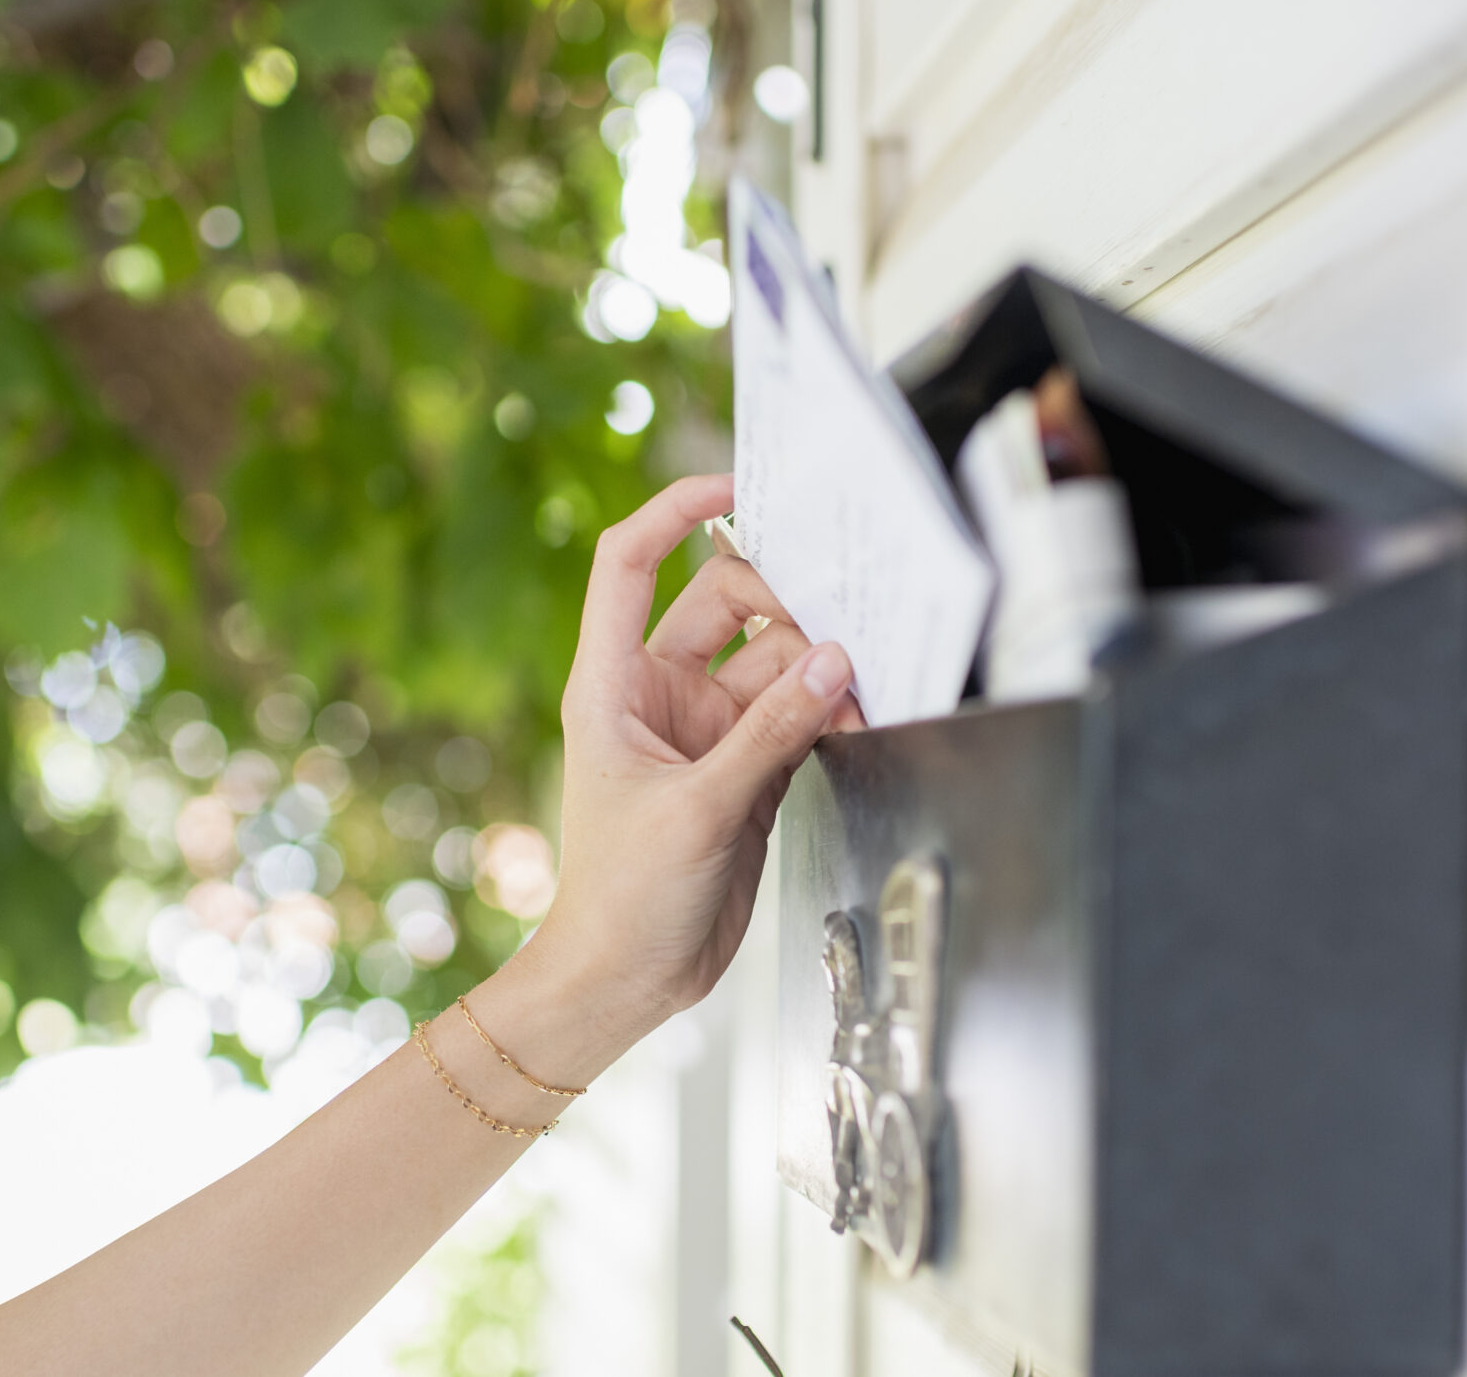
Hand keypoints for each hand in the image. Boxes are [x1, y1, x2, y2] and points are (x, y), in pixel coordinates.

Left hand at [518, 475, 862, 1047]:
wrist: (625, 980)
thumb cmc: (620, 899)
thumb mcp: (698, 810)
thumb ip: (769, 735)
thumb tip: (831, 663)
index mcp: (611, 683)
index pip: (630, 562)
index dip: (674, 510)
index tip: (736, 485)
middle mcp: (657, 696)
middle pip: (726, 603)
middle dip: (783, 606)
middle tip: (833, 633)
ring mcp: (705, 732)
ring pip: (774, 662)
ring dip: (816, 669)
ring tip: (852, 694)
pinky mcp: (746, 770)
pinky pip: (795, 715)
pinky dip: (826, 710)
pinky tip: (855, 715)